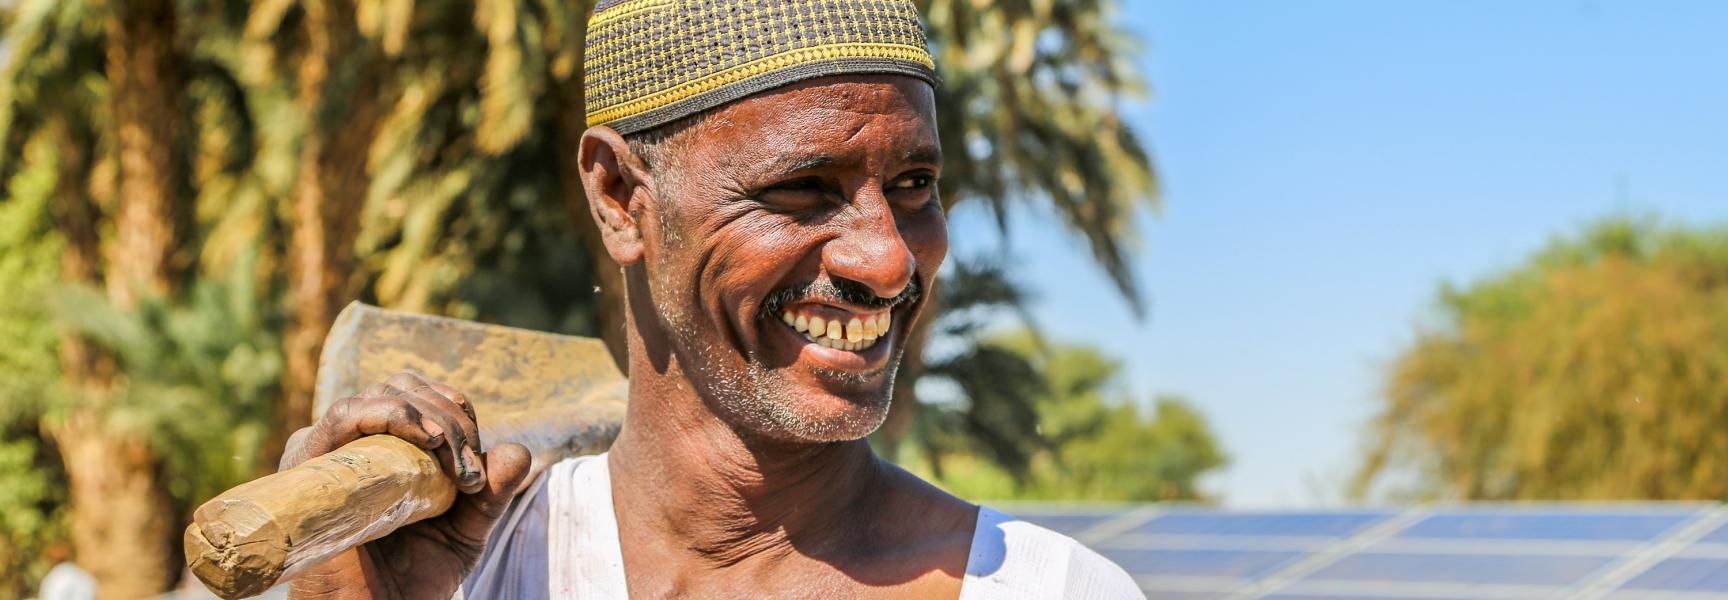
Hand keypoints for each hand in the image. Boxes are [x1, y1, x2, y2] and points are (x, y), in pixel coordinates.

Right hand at [281, 371, 530, 599]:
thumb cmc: (413, 576)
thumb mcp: (467, 529)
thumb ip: (493, 491)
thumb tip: (519, 451)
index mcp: (389, 447)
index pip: (426, 397)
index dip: (459, 416)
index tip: (475, 468)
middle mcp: (356, 442)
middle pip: (405, 387)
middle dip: (449, 416)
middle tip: (466, 471)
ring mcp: (331, 451)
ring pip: (380, 394)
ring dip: (427, 416)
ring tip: (448, 453)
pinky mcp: (309, 465)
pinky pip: (343, 416)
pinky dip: (388, 414)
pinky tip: (423, 438)